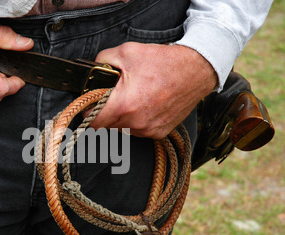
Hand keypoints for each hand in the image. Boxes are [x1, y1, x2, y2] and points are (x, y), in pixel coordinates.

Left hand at [90, 43, 216, 138]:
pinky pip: (139, 130)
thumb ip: (102, 61)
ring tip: (134, 98)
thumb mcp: (127, 52)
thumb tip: (91, 71)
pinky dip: (137, 120)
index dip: (87, 113)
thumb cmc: (163, 61)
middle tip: (113, 96)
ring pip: (123, 129)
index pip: (92, 122)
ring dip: (122, 117)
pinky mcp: (159, 133)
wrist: (197, 70)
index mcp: (124, 105)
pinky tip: (146, 104)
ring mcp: (148, 130)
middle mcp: (136, 123)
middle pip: (107, 126)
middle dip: (106, 112)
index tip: (90, 104)